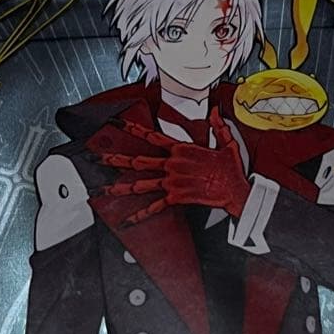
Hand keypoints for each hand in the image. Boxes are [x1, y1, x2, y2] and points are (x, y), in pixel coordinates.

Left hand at [96, 107, 250, 224]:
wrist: (235, 190)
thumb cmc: (230, 170)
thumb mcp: (227, 143)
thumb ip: (218, 126)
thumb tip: (215, 112)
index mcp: (181, 149)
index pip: (152, 136)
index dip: (133, 129)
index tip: (117, 124)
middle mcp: (172, 164)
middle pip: (138, 161)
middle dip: (116, 159)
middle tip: (98, 158)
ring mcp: (172, 182)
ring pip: (141, 184)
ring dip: (120, 187)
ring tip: (104, 189)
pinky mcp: (176, 198)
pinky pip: (154, 207)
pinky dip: (140, 215)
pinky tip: (127, 221)